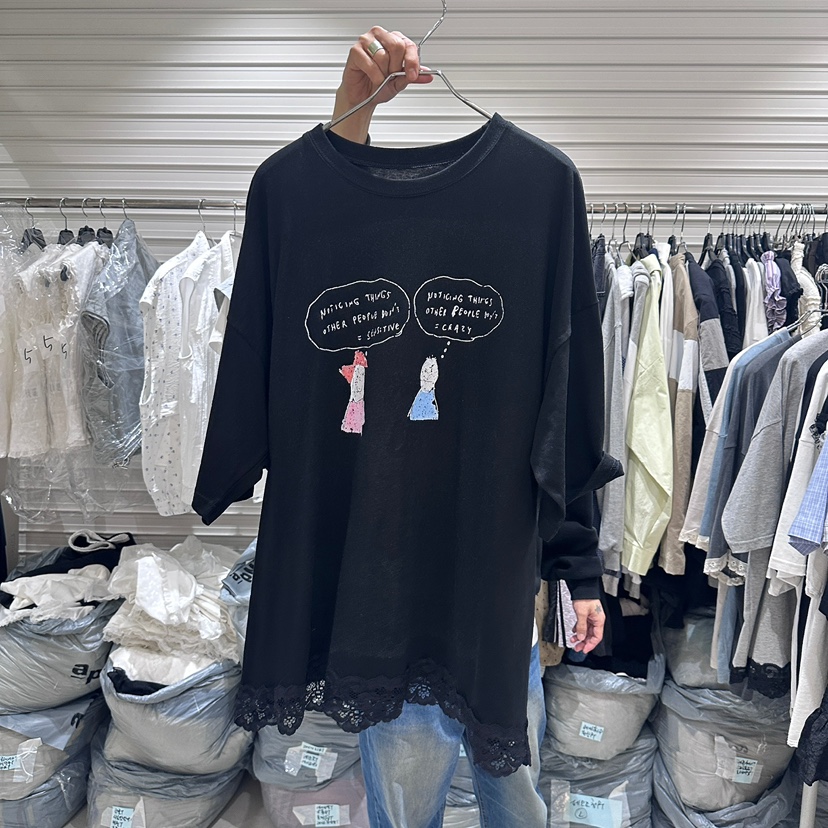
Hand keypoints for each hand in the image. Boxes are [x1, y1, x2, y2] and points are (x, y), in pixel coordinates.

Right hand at [331, 25, 433, 142]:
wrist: (363, 97)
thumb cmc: (378, 86)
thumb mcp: (399, 83)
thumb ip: (412, 76)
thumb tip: (427, 75)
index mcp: (394, 40)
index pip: (408, 44)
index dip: (412, 61)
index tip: (413, 75)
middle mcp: (381, 37)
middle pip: (397, 45)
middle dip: (396, 67)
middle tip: (391, 76)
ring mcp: (367, 41)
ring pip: (383, 55)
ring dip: (383, 73)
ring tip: (380, 77)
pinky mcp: (355, 51)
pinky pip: (370, 63)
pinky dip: (374, 76)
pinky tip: (373, 78)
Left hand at [570, 599, 604, 653]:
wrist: (582, 588)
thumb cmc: (585, 597)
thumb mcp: (582, 613)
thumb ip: (581, 626)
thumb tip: (581, 637)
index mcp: (599, 620)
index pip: (597, 637)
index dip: (591, 645)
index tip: (584, 650)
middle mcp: (596, 620)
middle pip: (591, 635)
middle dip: (584, 642)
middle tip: (577, 647)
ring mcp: (591, 617)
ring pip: (587, 631)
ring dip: (580, 636)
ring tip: (573, 640)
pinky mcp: (586, 615)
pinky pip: (583, 625)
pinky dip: (578, 629)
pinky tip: (574, 632)